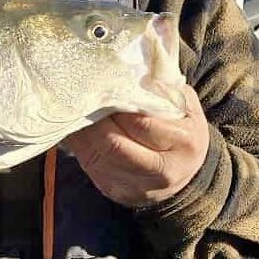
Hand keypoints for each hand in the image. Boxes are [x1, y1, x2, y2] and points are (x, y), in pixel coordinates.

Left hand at [62, 85, 209, 205]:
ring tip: (73, 113)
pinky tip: (76, 131)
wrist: (185, 171)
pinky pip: (92, 169)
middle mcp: (165, 170)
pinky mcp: (119, 193)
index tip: (100, 89)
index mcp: (184, 142)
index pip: (140, 123)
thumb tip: (129, 66)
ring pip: (99, 158)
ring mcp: (140, 186)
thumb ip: (161, 87)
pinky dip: (80, 148)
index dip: (116, 106)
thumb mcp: (182, 104)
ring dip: (82, 134)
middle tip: (80, 101)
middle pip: (115, 145)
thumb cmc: (180, 127)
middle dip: (93, 121)